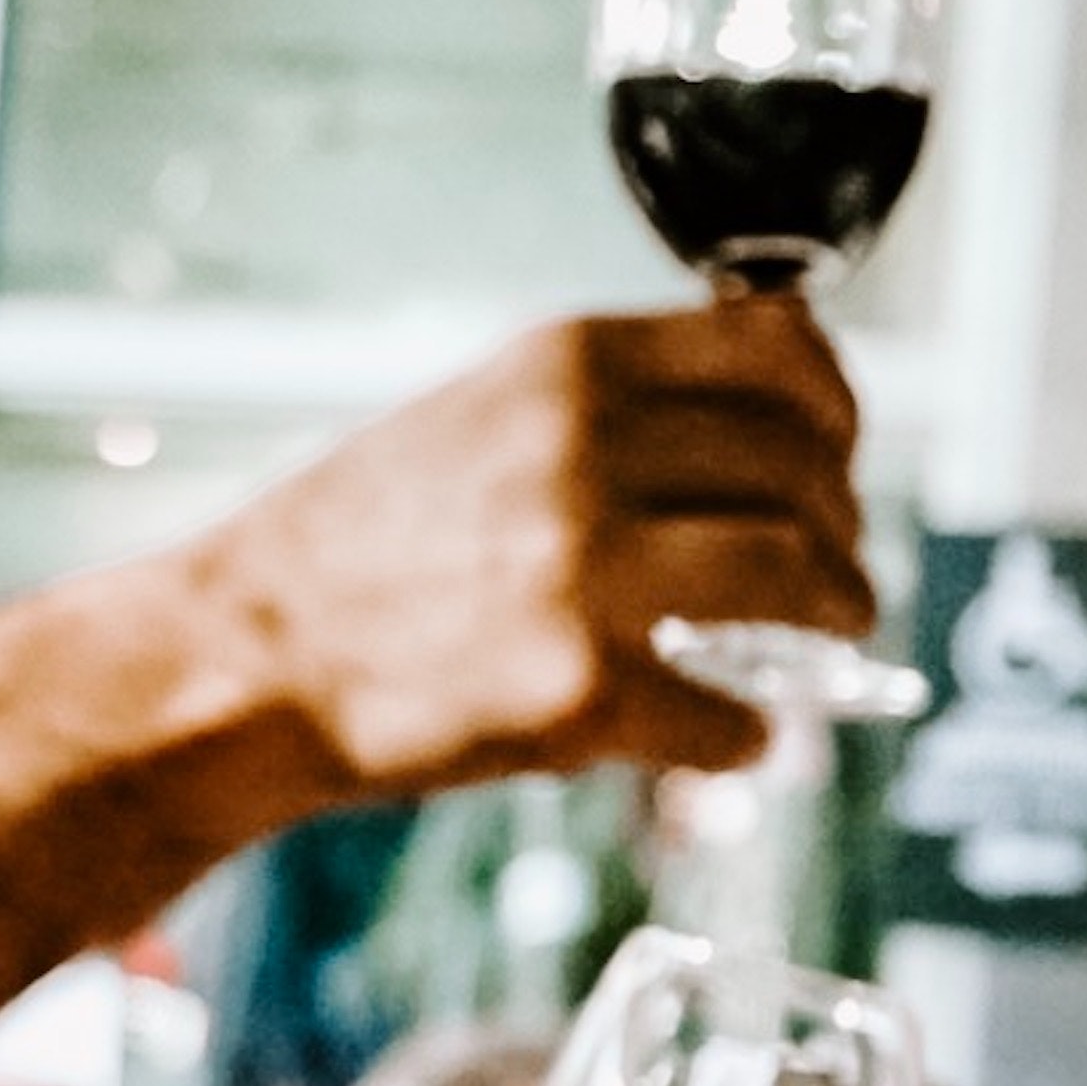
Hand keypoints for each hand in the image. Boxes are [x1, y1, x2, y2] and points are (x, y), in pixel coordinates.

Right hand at [202, 299, 872, 791]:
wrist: (243, 662)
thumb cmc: (352, 550)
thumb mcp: (477, 419)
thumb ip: (601, 413)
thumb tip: (741, 443)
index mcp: (569, 365)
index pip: (777, 347)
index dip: (835, 406)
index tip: (836, 453)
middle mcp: (588, 450)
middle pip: (803, 467)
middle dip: (843, 526)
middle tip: (839, 572)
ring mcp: (585, 572)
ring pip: (794, 575)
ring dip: (839, 611)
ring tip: (832, 637)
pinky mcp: (575, 692)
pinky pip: (725, 714)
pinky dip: (752, 735)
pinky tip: (740, 738)